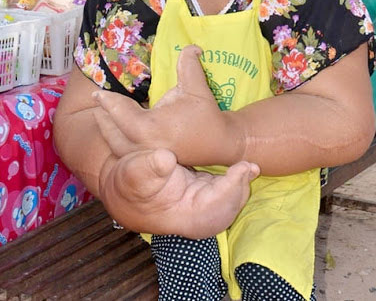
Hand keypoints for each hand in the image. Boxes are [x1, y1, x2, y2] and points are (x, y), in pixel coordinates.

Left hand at [92, 45, 242, 165]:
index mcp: (148, 126)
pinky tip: (118, 132)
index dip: (106, 100)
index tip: (97, 93)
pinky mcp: (151, 161)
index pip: (118, 111)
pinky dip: (118, 142)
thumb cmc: (206, 115)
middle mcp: (142, 144)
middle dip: (103, 116)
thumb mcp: (197, 87)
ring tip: (103, 117)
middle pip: (111, 130)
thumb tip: (191, 45)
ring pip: (116, 145)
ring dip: (108, 130)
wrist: (221, 142)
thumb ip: (189, 64)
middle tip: (98, 103)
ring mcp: (145, 156)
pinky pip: (126, 153)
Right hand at [98, 148, 258, 238]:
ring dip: (240, 182)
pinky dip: (234, 177)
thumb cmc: (129, 182)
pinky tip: (239, 163)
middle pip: (229, 206)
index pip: (217, 208)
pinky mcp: (204, 191)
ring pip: (230, 198)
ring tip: (249, 165)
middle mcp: (198, 215)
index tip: (241, 168)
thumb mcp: (133, 172)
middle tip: (250, 166)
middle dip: (241, 187)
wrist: (126, 187)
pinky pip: (225, 187)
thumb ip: (149, 167)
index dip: (232, 189)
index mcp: (184, 216)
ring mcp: (203, 204)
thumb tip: (166, 159)